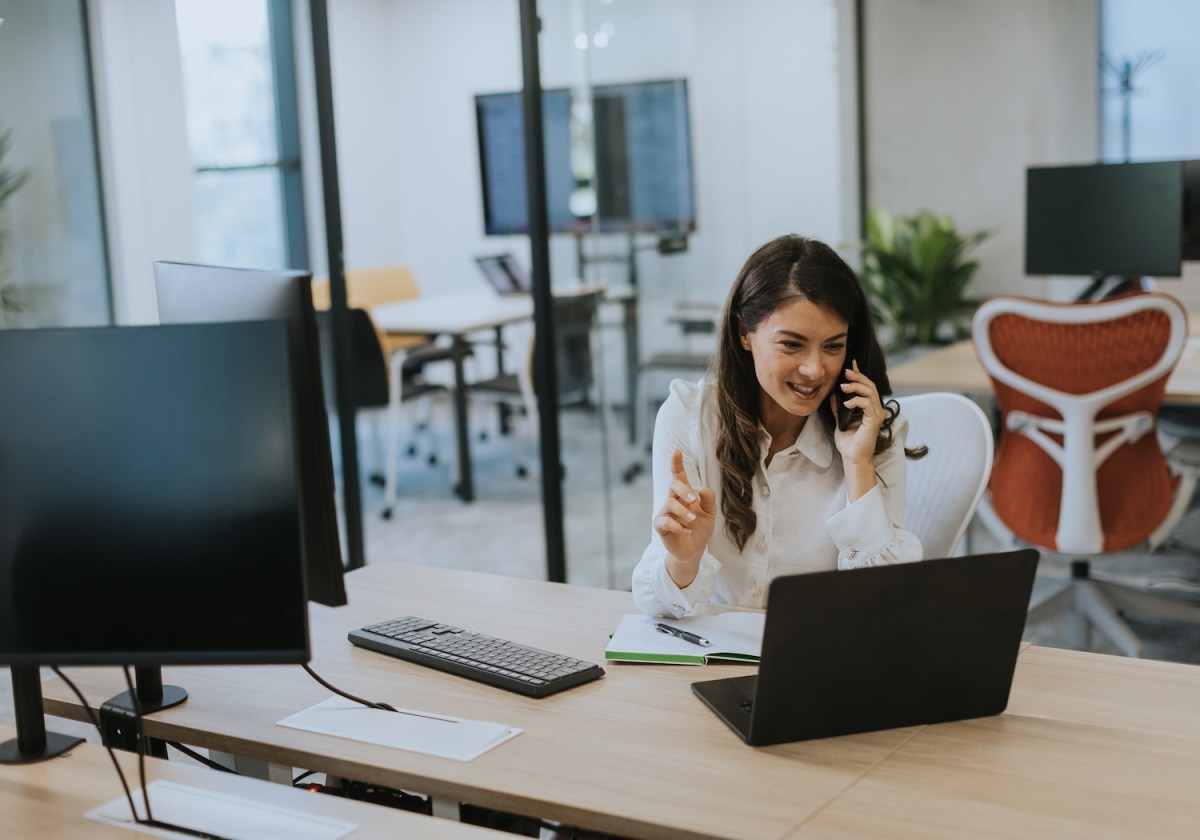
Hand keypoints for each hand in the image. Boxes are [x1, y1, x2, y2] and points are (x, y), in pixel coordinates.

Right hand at [653, 449, 716, 587]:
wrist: (694, 550)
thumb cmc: (701, 528)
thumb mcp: (710, 514)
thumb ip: (709, 500)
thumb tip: (702, 489)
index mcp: (685, 494)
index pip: (678, 475)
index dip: (676, 463)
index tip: (676, 451)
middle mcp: (673, 500)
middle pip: (673, 486)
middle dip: (683, 490)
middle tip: (694, 500)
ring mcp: (665, 512)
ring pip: (670, 504)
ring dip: (684, 512)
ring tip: (693, 521)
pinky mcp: (660, 525)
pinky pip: (666, 521)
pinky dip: (679, 526)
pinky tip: (687, 531)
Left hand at [829, 360, 883, 498]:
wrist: (852, 458)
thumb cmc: (848, 443)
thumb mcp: (840, 422)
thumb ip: (838, 409)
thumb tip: (833, 396)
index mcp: (868, 408)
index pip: (866, 387)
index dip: (859, 375)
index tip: (850, 365)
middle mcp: (875, 410)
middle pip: (870, 386)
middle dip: (858, 377)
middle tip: (846, 371)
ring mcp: (876, 415)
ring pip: (870, 392)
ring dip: (857, 387)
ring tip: (844, 387)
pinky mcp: (874, 421)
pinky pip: (868, 404)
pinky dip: (857, 401)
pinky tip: (847, 403)